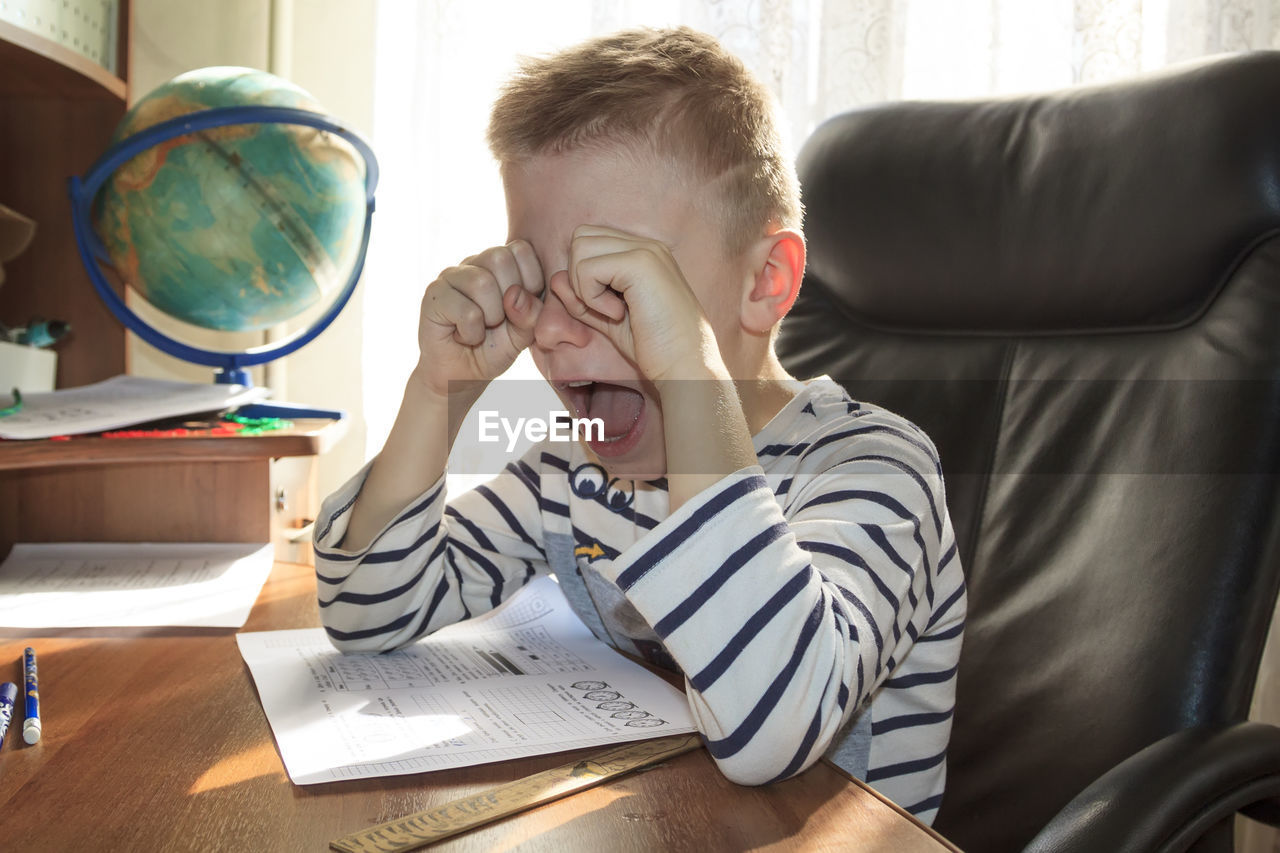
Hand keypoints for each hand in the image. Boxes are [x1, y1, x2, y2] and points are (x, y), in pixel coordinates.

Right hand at [415, 240, 543, 396]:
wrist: (462, 375)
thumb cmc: (494, 348)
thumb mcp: (524, 333)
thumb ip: (532, 313)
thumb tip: (516, 294)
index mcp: (500, 264)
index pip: (521, 249)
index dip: (531, 281)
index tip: (520, 308)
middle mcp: (474, 263)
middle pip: (500, 259)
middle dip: (508, 299)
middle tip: (498, 321)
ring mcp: (451, 276)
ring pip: (482, 283)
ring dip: (490, 317)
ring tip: (481, 329)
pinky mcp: (433, 295)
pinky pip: (466, 310)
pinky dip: (472, 333)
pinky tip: (463, 336)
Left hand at [552, 225, 724, 382]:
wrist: (686, 365)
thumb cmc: (654, 347)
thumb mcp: (609, 318)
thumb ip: (583, 297)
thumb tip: (556, 279)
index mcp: (643, 252)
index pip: (590, 240)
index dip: (583, 275)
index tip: (604, 308)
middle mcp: (646, 244)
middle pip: (581, 236)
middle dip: (578, 276)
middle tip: (603, 308)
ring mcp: (646, 250)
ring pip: (580, 247)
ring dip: (584, 285)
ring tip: (613, 311)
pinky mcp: (641, 263)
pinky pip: (588, 268)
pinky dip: (592, 296)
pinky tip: (619, 314)